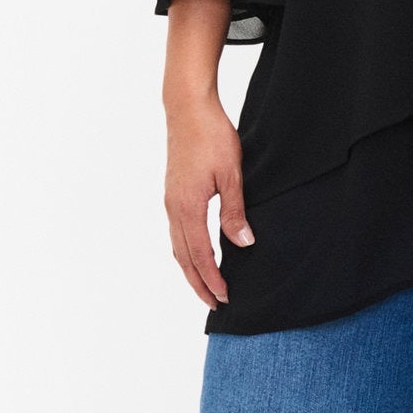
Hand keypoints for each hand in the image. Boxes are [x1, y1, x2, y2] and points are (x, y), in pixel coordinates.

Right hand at [164, 92, 251, 307]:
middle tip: (214, 304)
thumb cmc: (212, 136)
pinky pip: (177, 231)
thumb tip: (243, 243)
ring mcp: (170, 200)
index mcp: (188, 207)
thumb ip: (234, 211)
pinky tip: (196, 253)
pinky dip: (186, 251)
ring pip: (177, 246)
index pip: (200, 255)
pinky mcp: (172, 193)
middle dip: (198, 283)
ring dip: (191, 269)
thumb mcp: (232, 174)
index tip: (225, 297)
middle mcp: (174, 208)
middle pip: (184, 257)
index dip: (212, 279)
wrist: (187, 108)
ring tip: (205, 285)